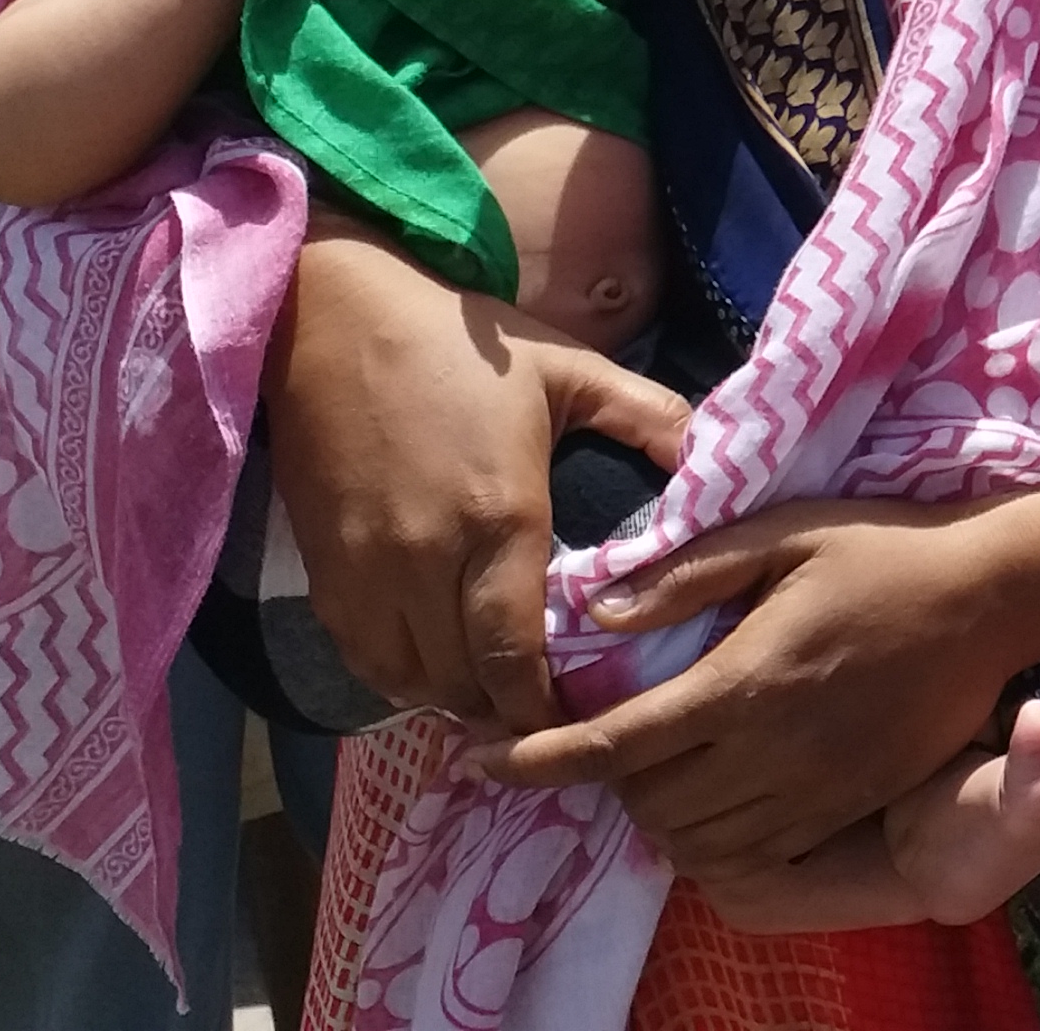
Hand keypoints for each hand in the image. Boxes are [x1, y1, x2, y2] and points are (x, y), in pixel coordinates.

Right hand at [267, 225, 691, 730]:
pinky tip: (438, 668)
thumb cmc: (462, 345)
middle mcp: (425, 562)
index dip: (545, 707)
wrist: (330, 319)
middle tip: (549, 716)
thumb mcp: (572, 369)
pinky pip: (363, 659)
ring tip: (497, 700)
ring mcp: (365, 574)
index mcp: (498, 520)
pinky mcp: (322, 573)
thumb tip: (717, 459)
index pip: (516, 656)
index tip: (580, 721)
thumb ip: (652, 418)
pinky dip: (402, 678)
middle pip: (464, 685)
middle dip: (508, 714)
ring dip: (455, 701)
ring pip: (410, 683)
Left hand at [481, 496, 1039, 876]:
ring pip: (698, 839)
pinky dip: (716, 834)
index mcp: (745, 680)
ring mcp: (815, 786)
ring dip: (660, 812)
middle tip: (607, 735)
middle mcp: (774, 748)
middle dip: (608, 781)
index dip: (536, 760)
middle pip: (648, 804)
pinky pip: (757, 848)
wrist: (997, 595)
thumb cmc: (884, 548)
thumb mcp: (783, 531)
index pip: (616, 743)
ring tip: (659, 766)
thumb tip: (596, 613)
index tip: (479, 761)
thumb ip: (686, 572)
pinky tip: (718, 790)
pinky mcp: (849, 803)